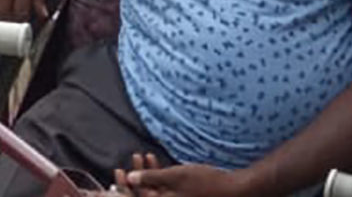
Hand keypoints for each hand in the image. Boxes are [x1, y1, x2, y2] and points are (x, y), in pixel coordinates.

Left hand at [114, 154, 253, 196]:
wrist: (233, 190)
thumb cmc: (205, 183)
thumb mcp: (176, 177)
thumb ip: (151, 178)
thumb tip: (129, 178)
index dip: (125, 187)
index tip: (118, 172)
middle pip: (144, 196)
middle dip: (134, 179)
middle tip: (128, 162)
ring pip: (153, 191)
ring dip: (146, 175)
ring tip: (141, 157)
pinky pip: (163, 190)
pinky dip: (157, 177)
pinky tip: (154, 160)